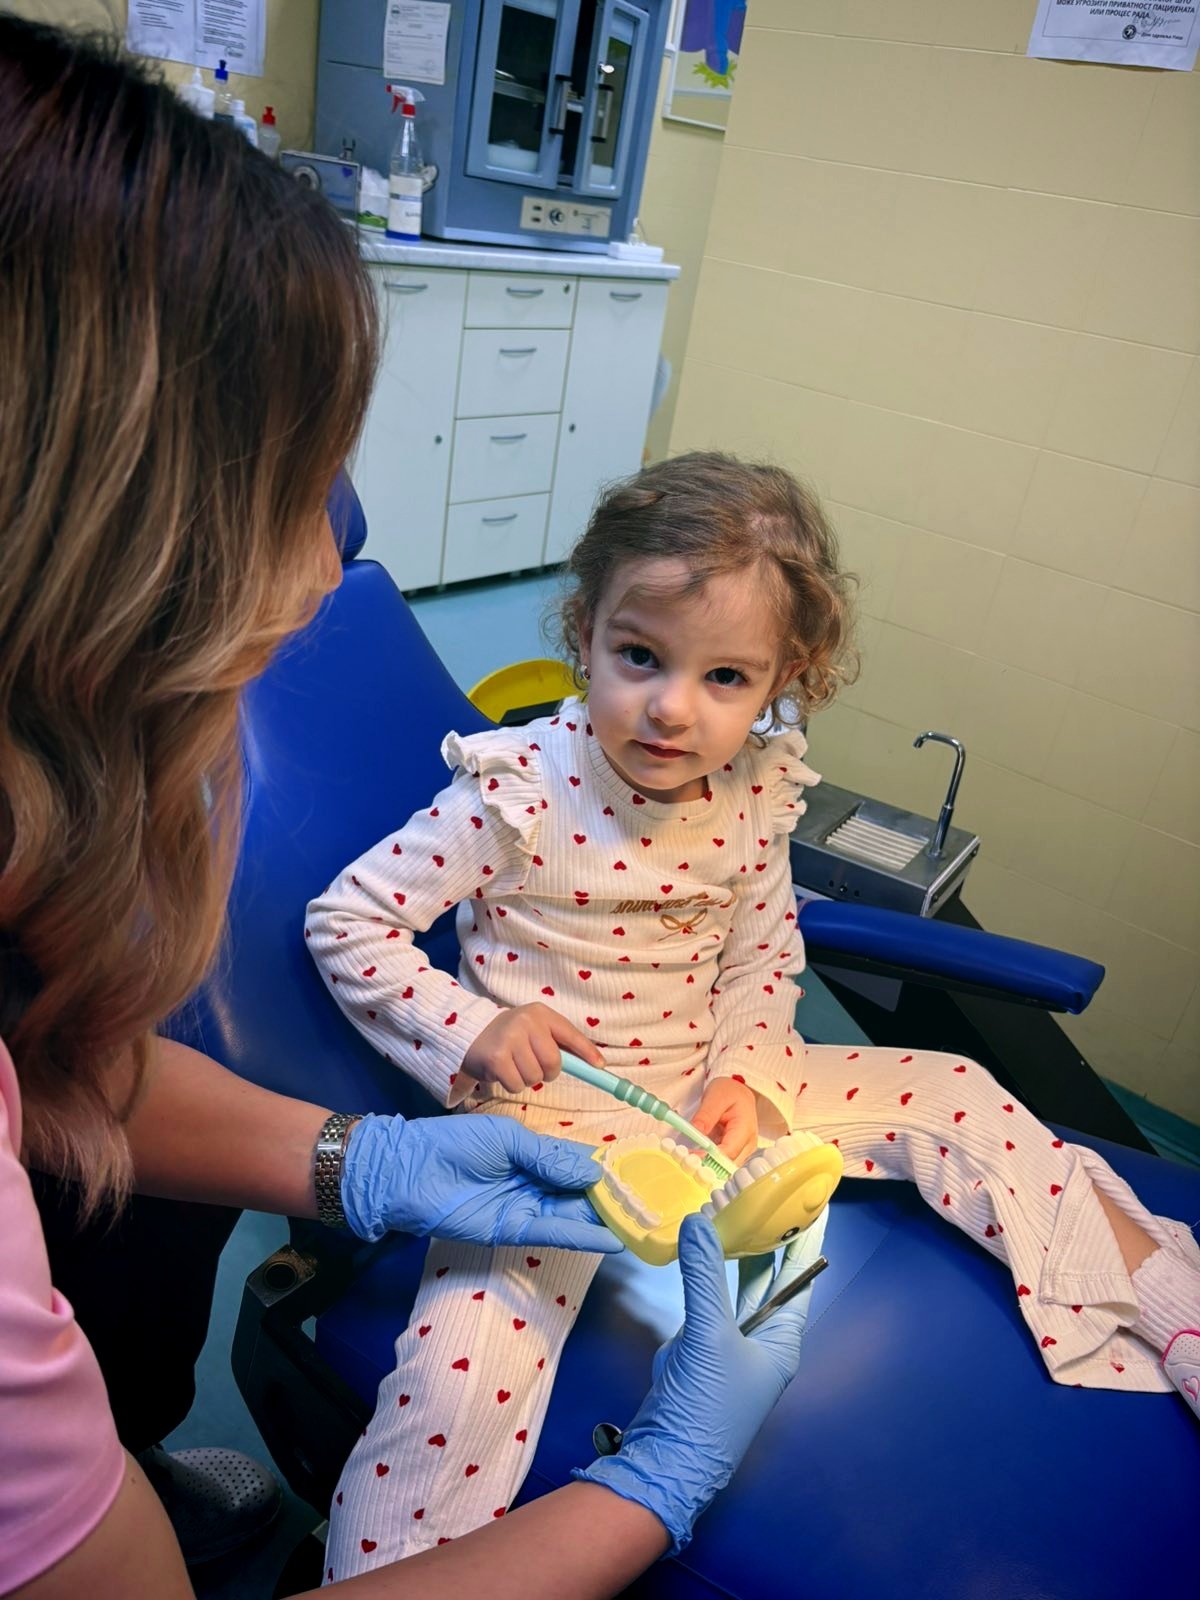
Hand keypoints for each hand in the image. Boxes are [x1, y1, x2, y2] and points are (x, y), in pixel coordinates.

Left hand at [340, 1112, 621, 1252]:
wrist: (409, 1170)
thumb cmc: (453, 1143)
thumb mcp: (507, 1138)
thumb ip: (550, 1157)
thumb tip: (594, 1172)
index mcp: (532, 1154)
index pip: (576, 1162)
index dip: (605, 1167)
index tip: (639, 1172)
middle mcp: (533, 1182)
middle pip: (579, 1192)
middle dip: (612, 1197)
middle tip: (650, 1204)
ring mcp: (524, 1207)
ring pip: (572, 1214)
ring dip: (604, 1220)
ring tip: (640, 1223)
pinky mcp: (512, 1231)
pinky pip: (553, 1233)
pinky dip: (582, 1236)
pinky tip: (610, 1238)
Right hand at [461, 1003, 604, 1093]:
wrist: (470, 1034)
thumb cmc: (511, 1035)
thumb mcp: (535, 1030)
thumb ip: (561, 1043)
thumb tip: (596, 1065)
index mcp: (540, 1013)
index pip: (570, 1033)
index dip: (587, 1052)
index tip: (600, 1067)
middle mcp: (526, 1022)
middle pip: (553, 1063)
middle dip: (547, 1072)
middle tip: (534, 1067)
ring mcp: (510, 1039)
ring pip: (535, 1077)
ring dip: (527, 1079)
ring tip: (514, 1066)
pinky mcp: (496, 1058)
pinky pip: (517, 1085)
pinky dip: (512, 1084)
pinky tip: (503, 1071)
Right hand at [573, 1209, 826, 1554]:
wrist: (667, 1458)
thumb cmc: (707, 1404)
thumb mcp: (708, 1335)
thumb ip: (702, 1275)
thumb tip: (696, 1220)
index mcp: (782, 1340)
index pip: (799, 1278)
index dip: (804, 1239)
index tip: (810, 1200)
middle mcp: (762, 1340)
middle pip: (770, 1280)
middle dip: (765, 1240)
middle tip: (761, 1192)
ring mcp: (731, 1347)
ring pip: (736, 1289)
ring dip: (733, 1255)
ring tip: (732, 1210)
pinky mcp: (701, 1352)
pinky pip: (708, 1303)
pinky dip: (704, 1276)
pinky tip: (698, 1251)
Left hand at [691, 1076, 758, 1166]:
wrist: (737, 1092)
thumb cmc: (729, 1092)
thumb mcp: (715, 1097)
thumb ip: (705, 1115)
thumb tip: (694, 1132)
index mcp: (745, 1129)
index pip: (728, 1151)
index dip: (710, 1158)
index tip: (691, 1157)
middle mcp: (748, 1144)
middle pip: (728, 1164)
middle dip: (707, 1164)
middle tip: (686, 1160)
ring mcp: (743, 1151)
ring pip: (725, 1167)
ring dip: (707, 1164)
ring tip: (689, 1158)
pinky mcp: (735, 1153)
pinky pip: (722, 1162)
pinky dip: (709, 1161)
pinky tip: (696, 1156)